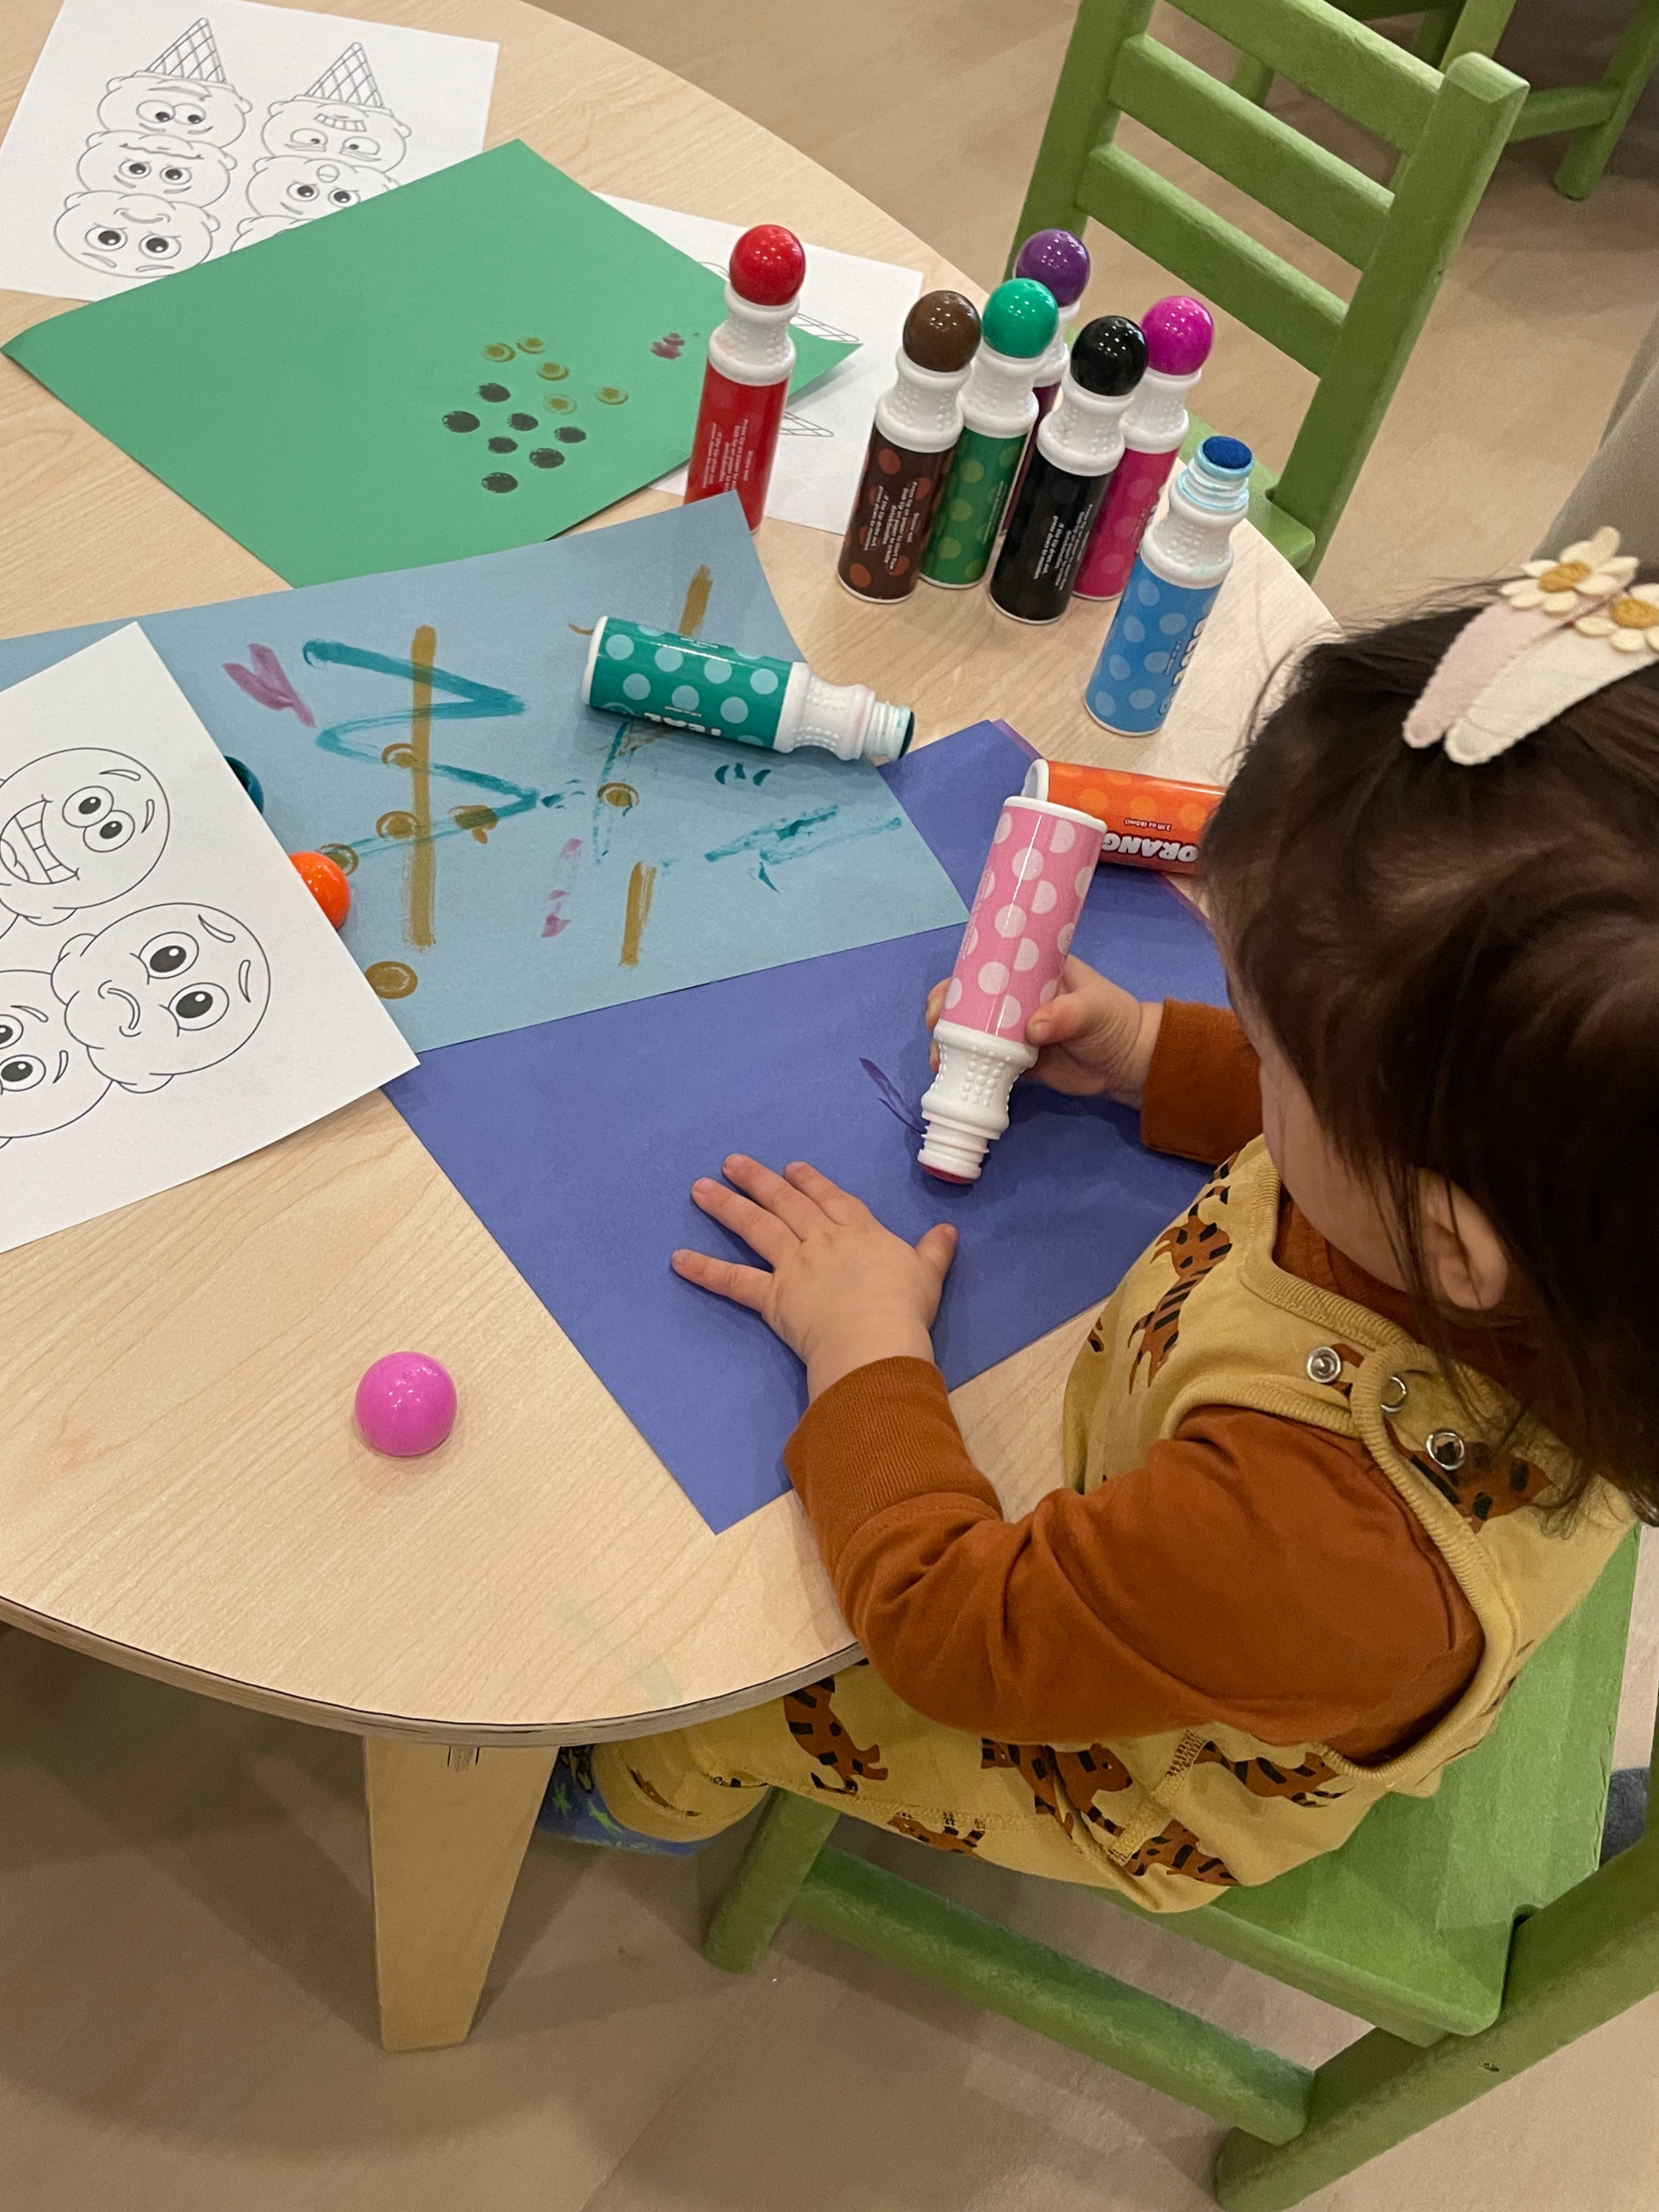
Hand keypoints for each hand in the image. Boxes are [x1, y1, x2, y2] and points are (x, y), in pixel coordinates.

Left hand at [671, 1154, 956, 1399]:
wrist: (875, 1336)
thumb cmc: (904, 1307)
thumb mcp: (929, 1274)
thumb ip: (934, 1251)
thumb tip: (948, 1231)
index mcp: (859, 1232)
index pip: (831, 1199)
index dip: (811, 1182)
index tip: (793, 1167)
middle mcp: (821, 1240)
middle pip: (785, 1203)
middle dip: (758, 1180)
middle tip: (732, 1162)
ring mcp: (793, 1265)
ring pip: (755, 1227)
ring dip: (726, 1206)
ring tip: (700, 1189)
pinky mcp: (773, 1296)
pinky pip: (734, 1281)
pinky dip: (705, 1270)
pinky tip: (678, 1259)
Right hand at [926, 957, 1162, 1104]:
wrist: (1129, 1065)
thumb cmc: (1114, 1022)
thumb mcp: (1093, 1010)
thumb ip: (1066, 1015)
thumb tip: (1032, 1028)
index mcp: (1032, 971)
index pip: (989, 965)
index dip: (961, 976)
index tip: (943, 993)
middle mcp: (1016, 998)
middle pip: (970, 999)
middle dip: (946, 1011)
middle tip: (935, 1025)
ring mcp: (1013, 1030)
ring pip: (972, 1032)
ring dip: (951, 1043)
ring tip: (939, 1059)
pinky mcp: (1016, 1060)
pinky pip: (985, 1062)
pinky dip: (967, 1068)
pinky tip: (952, 1077)